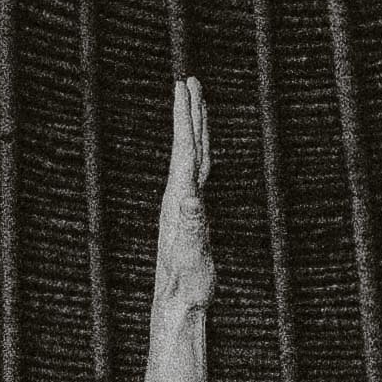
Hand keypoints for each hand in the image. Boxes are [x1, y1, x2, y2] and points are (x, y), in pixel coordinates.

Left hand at [152, 76, 212, 313]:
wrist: (179, 302)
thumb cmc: (187, 280)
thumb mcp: (192, 252)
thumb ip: (193, 225)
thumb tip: (191, 199)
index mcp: (178, 197)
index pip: (184, 147)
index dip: (185, 115)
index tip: (184, 86)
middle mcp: (178, 195)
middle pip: (186, 144)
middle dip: (189, 112)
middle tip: (189, 80)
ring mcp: (184, 204)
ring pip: (192, 156)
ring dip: (195, 129)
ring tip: (197, 104)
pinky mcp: (192, 214)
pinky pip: (199, 174)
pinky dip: (202, 155)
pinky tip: (203, 152)